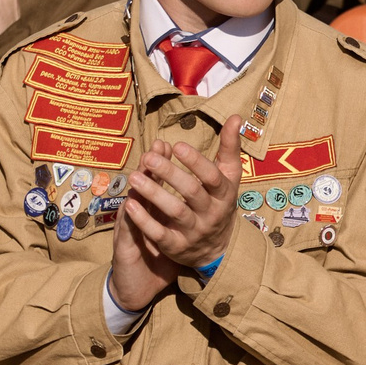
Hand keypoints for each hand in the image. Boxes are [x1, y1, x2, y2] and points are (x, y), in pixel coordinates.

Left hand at [116, 120, 245, 301]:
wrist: (218, 248)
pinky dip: (144, 220)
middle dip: (170, 174)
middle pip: (192, 192)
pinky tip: (130, 204)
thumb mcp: (229, 176)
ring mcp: (194, 231)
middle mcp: (211, 213)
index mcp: (224, 194)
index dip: (195, 161)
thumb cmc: (219, 202)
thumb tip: (235, 116)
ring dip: (154, 194)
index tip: (176, 145)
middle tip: (148, 158)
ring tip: (134, 177)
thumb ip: (229, 148)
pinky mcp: (177, 246)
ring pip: (175, 212)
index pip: (212, 177)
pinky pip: (160, 234)